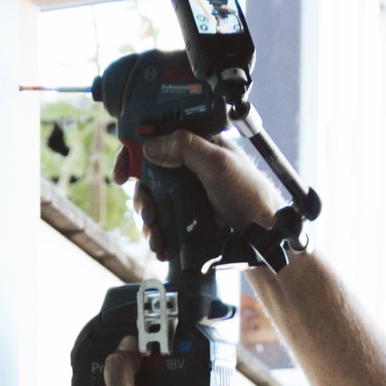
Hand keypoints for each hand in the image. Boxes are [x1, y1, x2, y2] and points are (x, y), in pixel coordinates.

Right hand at [115, 122, 286, 240]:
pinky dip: (157, 235)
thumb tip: (149, 145)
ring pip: (152, 202)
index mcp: (196, 144)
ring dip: (148, 221)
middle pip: (147, 175)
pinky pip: (162, 223)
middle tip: (146, 212)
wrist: (263, 236)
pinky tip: (162, 247)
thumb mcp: (218, 163)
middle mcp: (188, 166)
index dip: (134, 152)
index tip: (122, 172)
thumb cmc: (249, 194)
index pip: (156, 138)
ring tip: (156, 236)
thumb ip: (185, 147)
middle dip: (141, 196)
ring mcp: (186, 193)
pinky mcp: (187, 216)